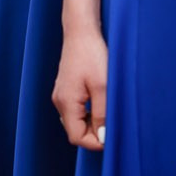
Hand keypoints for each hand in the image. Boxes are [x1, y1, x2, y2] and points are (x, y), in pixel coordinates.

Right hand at [54, 26, 109, 150]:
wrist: (81, 32)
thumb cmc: (92, 56)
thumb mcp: (103, 87)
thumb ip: (102, 114)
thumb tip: (103, 138)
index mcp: (66, 103)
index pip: (77, 138)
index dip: (96, 142)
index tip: (114, 135)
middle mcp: (59, 101)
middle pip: (75, 132)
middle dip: (96, 134)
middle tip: (115, 124)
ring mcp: (61, 95)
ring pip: (76, 122)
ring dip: (93, 124)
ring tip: (110, 113)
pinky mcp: (66, 90)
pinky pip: (76, 111)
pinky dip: (89, 115)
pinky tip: (101, 104)